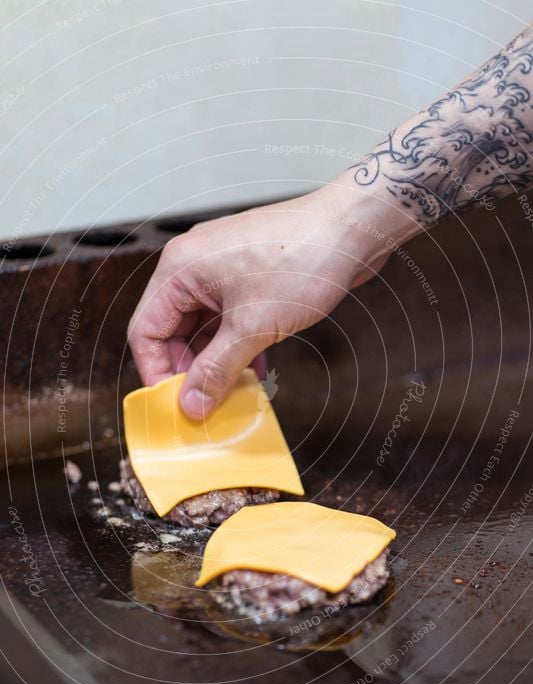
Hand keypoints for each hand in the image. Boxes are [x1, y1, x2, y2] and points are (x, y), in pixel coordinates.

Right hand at [128, 183, 391, 417]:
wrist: (352, 228)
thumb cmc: (302, 261)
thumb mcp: (253, 327)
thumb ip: (217, 369)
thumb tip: (192, 404)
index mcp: (180, 270)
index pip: (146, 331)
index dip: (156, 372)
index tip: (176, 404)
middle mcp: (193, 266)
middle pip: (172, 331)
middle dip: (189, 369)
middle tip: (207, 403)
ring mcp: (220, 269)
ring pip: (202, 327)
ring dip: (215, 361)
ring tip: (234, 391)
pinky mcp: (245, 275)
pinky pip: (226, 318)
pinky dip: (234, 345)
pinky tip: (254, 369)